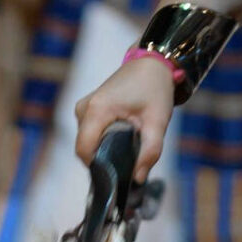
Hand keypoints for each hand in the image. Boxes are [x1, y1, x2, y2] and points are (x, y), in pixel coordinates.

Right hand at [73, 57, 175, 182]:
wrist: (153, 62)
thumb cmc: (155, 88)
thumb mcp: (158, 122)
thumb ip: (150, 152)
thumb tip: (137, 178)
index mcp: (97, 110)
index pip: (83, 150)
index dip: (98, 167)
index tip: (118, 171)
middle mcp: (84, 108)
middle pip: (85, 147)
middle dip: (104, 158)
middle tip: (130, 157)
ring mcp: (84, 106)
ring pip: (88, 140)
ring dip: (105, 147)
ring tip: (130, 142)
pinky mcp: (89, 106)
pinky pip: (90, 131)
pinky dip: (104, 138)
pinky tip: (123, 134)